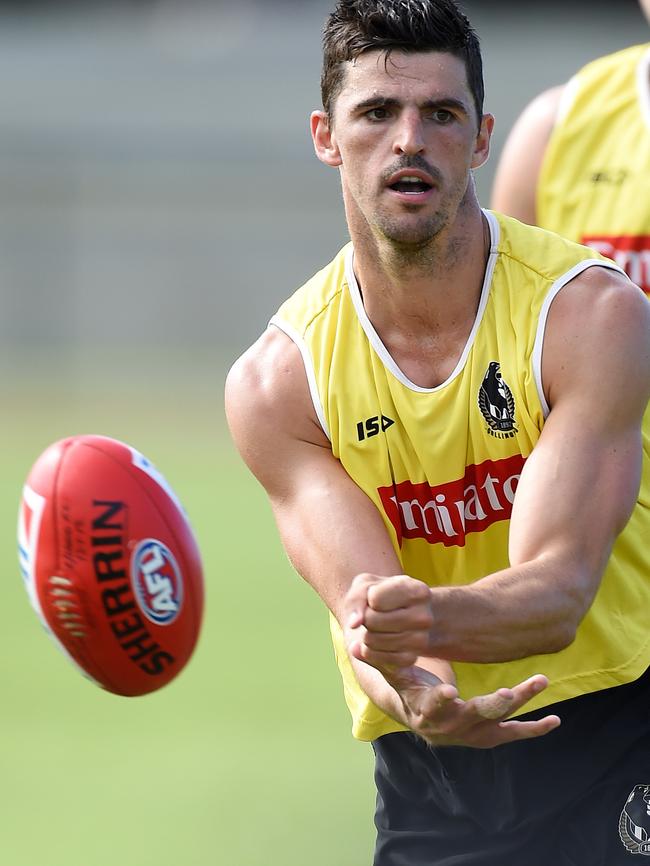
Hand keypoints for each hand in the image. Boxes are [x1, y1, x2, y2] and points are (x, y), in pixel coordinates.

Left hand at [345, 572, 435, 668]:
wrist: (406, 615)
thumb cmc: (384, 595)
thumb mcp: (369, 585)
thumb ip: (357, 598)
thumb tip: (353, 624)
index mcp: (418, 591)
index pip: (375, 599)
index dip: (369, 599)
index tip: (376, 598)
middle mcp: (424, 617)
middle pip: (372, 621)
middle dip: (365, 618)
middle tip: (374, 615)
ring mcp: (420, 640)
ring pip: (373, 641)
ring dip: (366, 635)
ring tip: (376, 628)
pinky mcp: (411, 659)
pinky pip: (378, 659)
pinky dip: (370, 652)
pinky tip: (375, 643)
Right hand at [381, 665, 560, 747]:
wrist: (416, 714)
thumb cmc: (403, 682)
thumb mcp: (390, 669)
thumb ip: (379, 655)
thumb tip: (356, 642)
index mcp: (423, 711)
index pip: (430, 709)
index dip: (438, 702)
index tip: (450, 691)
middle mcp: (448, 728)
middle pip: (472, 719)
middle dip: (491, 706)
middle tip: (508, 695)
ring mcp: (470, 734)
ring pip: (497, 724)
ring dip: (519, 706)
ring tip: (540, 682)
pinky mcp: (487, 735)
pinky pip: (512, 734)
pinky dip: (533, 728)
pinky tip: (555, 720)